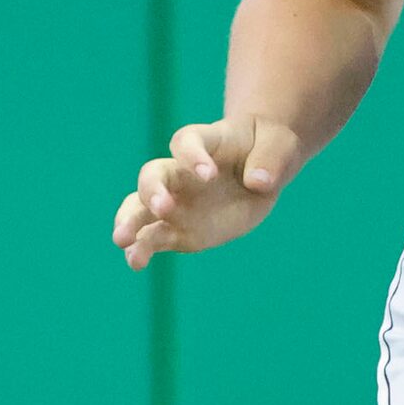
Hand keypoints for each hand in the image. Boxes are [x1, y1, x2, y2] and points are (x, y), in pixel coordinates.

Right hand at [111, 114, 301, 269]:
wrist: (261, 167)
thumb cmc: (268, 147)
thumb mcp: (280, 145)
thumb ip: (269, 160)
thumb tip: (258, 182)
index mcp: (204, 142)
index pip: (186, 142)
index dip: (192, 156)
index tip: (208, 174)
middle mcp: (180, 171)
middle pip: (153, 175)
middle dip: (152, 191)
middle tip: (161, 207)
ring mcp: (176, 201)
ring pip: (141, 208)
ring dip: (131, 223)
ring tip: (123, 241)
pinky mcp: (178, 229)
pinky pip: (154, 238)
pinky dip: (142, 249)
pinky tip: (136, 262)